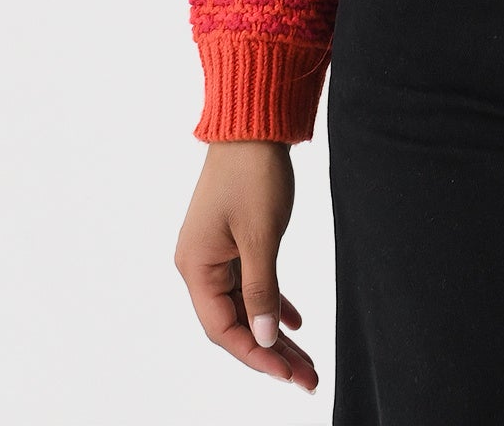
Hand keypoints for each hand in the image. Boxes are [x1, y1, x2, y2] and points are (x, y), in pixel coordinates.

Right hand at [175, 139, 317, 390]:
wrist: (252, 125)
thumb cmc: (252, 174)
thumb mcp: (261, 235)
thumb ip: (262, 288)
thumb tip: (265, 338)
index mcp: (196, 267)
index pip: (224, 329)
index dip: (257, 355)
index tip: (289, 374)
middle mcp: (199, 265)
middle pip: (235, 323)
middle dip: (271, 352)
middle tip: (307, 379)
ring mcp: (215, 253)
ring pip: (246, 305)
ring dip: (274, 332)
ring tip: (306, 361)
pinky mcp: (231, 240)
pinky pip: (250, 283)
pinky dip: (272, 301)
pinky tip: (296, 321)